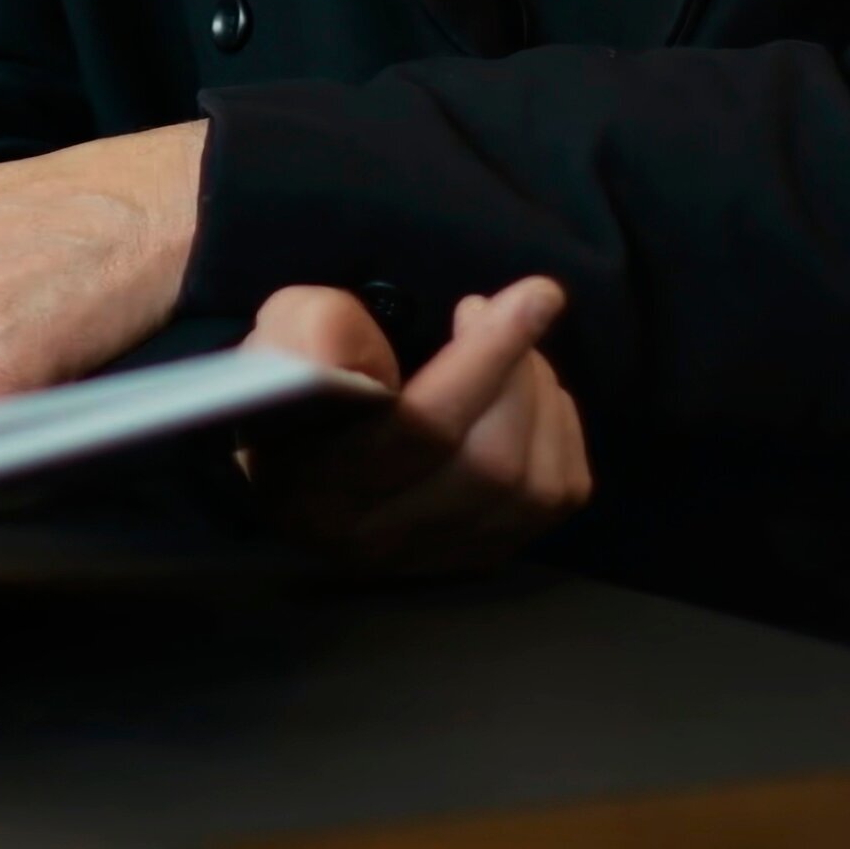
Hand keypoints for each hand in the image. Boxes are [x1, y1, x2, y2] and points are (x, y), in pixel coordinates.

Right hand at [239, 277, 590, 573]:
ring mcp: (441, 555)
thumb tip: (364, 357)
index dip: (488, 358)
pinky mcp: (489, 551)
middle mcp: (381, 540)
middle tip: (484, 309)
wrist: (310, 436)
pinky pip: (561, 494)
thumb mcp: (288, 333)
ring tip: (505, 351)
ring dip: (539, 395)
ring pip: (534, 484)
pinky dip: (560, 428)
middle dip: (517, 369)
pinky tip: (525, 395)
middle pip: (491, 462)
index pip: (422, 430)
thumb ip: (315, 330)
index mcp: (319, 487)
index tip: (535, 294)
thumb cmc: (303, 376)